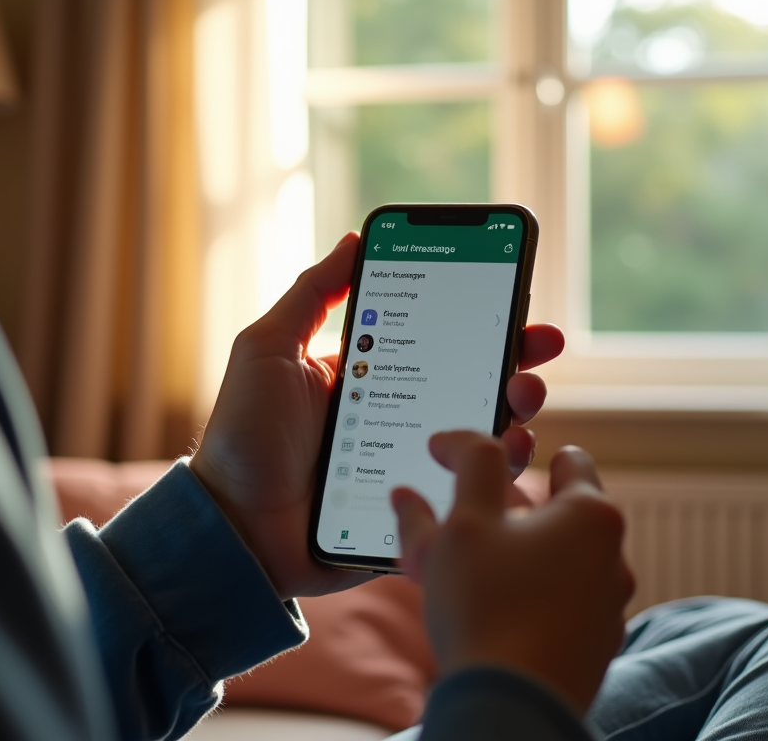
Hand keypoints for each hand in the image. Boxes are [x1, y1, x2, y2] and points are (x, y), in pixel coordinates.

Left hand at [189, 233, 563, 598]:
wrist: (232, 527)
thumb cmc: (243, 435)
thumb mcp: (268, 349)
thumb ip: (313, 294)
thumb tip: (355, 239)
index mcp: (373, 375)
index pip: (440, 340)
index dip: (484, 321)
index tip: (519, 303)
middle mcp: (402, 417)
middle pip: (475, 385)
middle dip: (516, 364)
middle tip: (535, 353)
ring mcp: (413, 465)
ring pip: (483, 437)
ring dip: (515, 414)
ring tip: (519, 403)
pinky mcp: (417, 509)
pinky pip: (469, 491)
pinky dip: (499, 474)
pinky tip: (507, 456)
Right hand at [392, 432, 634, 714]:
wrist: (510, 708)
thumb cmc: (489, 607)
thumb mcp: (466, 522)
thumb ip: (465, 468)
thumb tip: (452, 440)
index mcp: (592, 514)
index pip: (568, 460)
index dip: (517, 456)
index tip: (473, 465)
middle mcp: (613, 557)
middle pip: (557, 515)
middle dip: (507, 513)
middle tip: (461, 522)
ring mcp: (608, 606)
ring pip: (553, 562)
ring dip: (514, 556)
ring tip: (466, 569)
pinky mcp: (592, 646)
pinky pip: (556, 604)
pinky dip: (525, 597)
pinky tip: (487, 611)